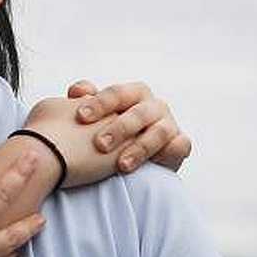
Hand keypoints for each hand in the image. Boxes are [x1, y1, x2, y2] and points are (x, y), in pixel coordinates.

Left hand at [63, 78, 192, 177]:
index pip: (118, 93)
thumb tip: (76, 91)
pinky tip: (152, 164)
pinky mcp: (180, 145)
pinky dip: (168, 152)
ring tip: (121, 165)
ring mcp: (169, 125)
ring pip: (159, 131)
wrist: (134, 160)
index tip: (81, 116)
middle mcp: (154, 107)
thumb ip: (86, 101)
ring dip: (140, 148)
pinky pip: (180, 146)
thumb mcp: (98, 117)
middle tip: (100, 144)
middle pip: (140, 112)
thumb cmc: (112, 134)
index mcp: (134, 94)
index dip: (100, 103)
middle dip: (120, 128)